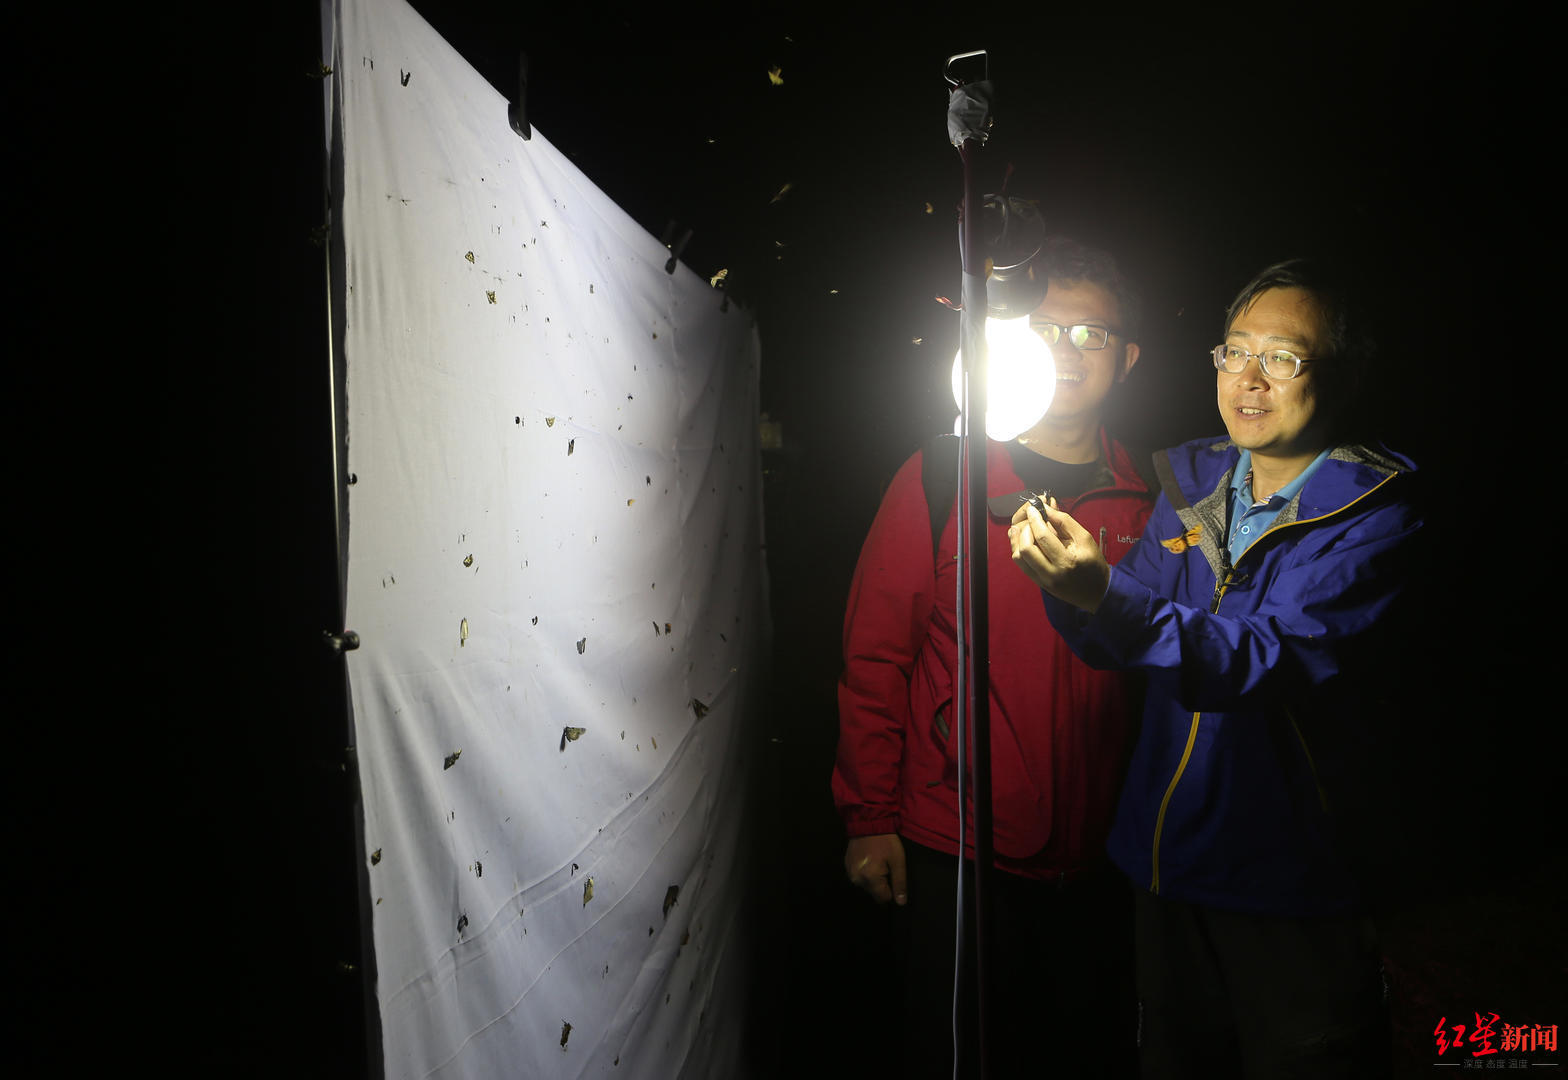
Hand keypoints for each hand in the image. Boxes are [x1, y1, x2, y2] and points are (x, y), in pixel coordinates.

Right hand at [844, 833, 907, 904]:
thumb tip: (901, 903)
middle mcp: (857, 879)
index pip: (883, 898)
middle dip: (882, 884)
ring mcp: (850, 872)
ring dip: (873, 879)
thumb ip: (899, 883)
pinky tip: (869, 859)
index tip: (893, 874)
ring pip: (866, 885)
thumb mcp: (898, 861)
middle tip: (885, 865)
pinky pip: (859, 877)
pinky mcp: (847, 866)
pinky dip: (865, 872)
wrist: (867, 822)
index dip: (891, 890)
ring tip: (877, 861)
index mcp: (870, 878)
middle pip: (874, 893)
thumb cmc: (886, 841)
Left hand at [1008, 497, 1110, 612]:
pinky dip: (1018, 549)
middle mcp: (1052, 574)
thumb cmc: (1093, 563)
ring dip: (1017, 539)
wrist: (1096, 591)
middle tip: (1031, 519)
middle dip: (1025, 528)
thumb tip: (1045, 508)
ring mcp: (1043, 580)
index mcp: (1067, 561)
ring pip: (1019, 557)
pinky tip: (1021, 539)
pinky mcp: (1038, 583)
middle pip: (1026, 548)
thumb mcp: (1084, 538)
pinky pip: (1021, 565)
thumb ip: (1064, 522)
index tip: (1033, 508)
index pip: (1043, 537)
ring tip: (1021, 527)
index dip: (1035, 519)